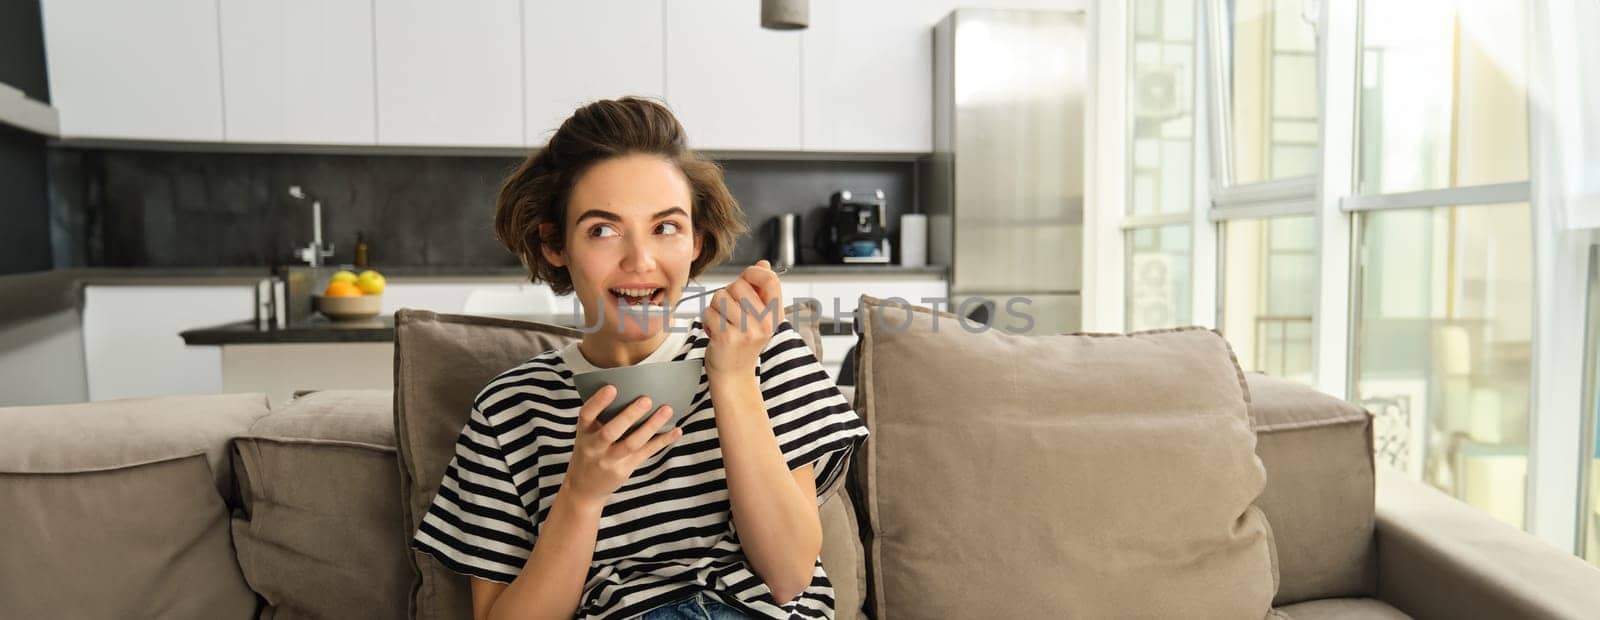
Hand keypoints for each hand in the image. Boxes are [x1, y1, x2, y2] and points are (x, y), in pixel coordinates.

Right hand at [559, 385, 682, 508]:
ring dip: (651, 426)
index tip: (612, 387)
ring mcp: (610, 460)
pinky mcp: (625, 469)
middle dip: (629, 416)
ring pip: (632, 443)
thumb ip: (601, 417)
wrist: (584, 487)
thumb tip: (631, 388)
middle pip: (611, 432)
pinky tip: (675, 430)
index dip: (598, 401)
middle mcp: (594, 447)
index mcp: (583, 432)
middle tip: (647, 400)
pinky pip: (646, 453)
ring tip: (666, 410)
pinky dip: (662, 441)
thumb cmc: (589, 451)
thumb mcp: (586, 434)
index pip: (587, 414)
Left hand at [703, 260, 784, 376]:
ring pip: (720, 297)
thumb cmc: (743, 342)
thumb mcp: (758, 317)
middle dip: (728, 294)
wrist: (733, 375)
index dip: (754, 273)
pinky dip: (707, 320)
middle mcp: (764, 323)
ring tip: (722, 322)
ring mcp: (746, 331)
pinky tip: (714, 332)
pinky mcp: (727, 337)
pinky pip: (709, 312)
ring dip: (715, 307)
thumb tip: (763, 264)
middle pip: (738, 285)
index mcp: (775, 315)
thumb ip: (761, 290)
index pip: (770, 280)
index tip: (745, 279)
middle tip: (730, 312)